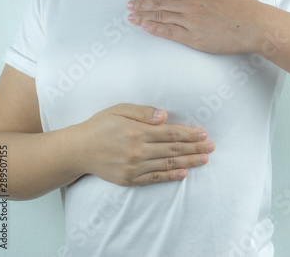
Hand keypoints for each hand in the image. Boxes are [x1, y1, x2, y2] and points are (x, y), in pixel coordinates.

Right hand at [75, 104, 214, 186]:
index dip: (189, 134)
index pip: (170, 133)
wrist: (78, 150)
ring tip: (205, 159)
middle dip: (195, 147)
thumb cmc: (100, 126)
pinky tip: (185, 173)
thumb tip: (164, 116)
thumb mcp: (119, 110)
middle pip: (173, 149)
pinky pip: (155, 178)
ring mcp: (134, 167)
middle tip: (212, 147)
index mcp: (136, 131)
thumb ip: (142, 112)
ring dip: (189, 162)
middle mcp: (137, 150)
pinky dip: (171, 176)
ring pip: (168, 164)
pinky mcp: (130, 179)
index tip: (204, 134)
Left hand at [126, 0, 267, 54]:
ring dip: (145, 16)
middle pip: (161, 4)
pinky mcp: (194, 38)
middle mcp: (191, 5)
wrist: (254, 26)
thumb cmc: (244, 7)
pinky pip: (170, 33)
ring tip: (131, 17)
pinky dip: (156, 29)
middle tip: (130, 6)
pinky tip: (145, 27)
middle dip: (143, 5)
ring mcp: (191, 22)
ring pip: (162, 17)